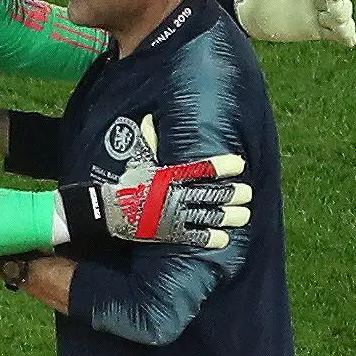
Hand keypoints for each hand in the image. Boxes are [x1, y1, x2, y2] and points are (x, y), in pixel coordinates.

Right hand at [59, 115, 251, 249]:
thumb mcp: (137, 157)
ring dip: (229, 216)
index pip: (203, 168)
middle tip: (247, 193)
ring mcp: (174, 215)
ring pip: (209, 216)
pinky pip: (195, 237)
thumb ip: (149, 139)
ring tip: (244, 215)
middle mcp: (176, 195)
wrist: (108, 211)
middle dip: (233, 194)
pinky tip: (225, 238)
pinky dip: (212, 238)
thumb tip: (152, 117)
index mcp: (171, 174)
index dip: (223, 166)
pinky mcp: (169, 234)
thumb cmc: (126, 182)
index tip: (239, 164)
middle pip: (212, 193)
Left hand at [236, 0, 355, 45]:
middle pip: (339, 0)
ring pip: (340, 18)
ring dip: (345, 23)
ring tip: (341, 29)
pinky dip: (345, 36)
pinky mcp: (317, 31)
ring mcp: (318, 15)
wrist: (255, 20)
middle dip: (341, 7)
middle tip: (334, 15)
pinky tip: (350, 41)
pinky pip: (335, 33)